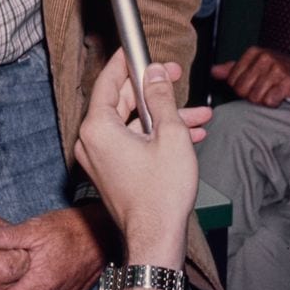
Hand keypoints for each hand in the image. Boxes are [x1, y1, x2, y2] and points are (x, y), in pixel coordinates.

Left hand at [74, 51, 208, 267]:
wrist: (156, 240)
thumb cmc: (161, 193)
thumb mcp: (170, 136)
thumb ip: (161, 98)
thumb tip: (155, 73)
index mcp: (97, 127)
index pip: (108, 81)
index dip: (125, 63)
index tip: (135, 48)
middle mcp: (91, 141)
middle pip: (121, 102)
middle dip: (153, 90)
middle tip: (175, 76)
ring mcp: (99, 158)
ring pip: (133, 124)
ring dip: (164, 118)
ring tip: (198, 115)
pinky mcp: (111, 171)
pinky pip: (132, 143)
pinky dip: (156, 137)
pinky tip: (188, 135)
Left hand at [212, 47, 289, 106]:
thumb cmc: (278, 70)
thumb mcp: (255, 65)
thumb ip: (233, 69)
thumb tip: (213, 71)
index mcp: (253, 53)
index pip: (232, 80)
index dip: (241, 88)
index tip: (253, 85)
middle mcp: (265, 58)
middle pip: (242, 89)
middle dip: (251, 95)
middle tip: (263, 90)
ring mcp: (277, 69)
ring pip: (255, 97)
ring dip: (264, 100)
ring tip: (272, 92)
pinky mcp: (288, 83)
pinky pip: (270, 101)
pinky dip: (274, 103)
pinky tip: (280, 96)